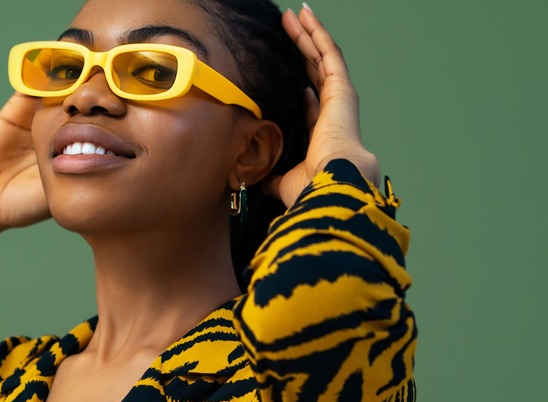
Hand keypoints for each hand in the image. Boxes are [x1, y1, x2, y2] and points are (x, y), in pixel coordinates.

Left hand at [264, 5, 379, 207]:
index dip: (300, 85)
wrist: (331, 183)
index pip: (311, 103)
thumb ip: (272, 177)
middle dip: (301, 48)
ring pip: (322, 56)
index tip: (288, 72)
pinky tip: (306, 17)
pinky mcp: (340, 87)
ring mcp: (339, 97)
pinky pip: (328, 53)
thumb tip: (257, 180)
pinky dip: (318, 34)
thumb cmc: (313, 186)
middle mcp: (333, 111)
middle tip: (288, 28)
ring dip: (308, 34)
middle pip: (314, 71)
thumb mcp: (284, 180)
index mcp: (323, 132)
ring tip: (296, 15)